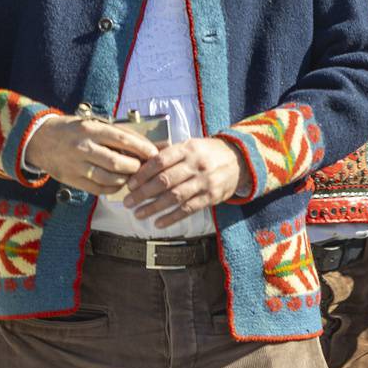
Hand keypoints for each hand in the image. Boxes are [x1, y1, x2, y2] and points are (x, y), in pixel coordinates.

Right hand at [24, 113, 156, 195]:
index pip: (122, 140)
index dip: (141, 148)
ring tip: (133, 176)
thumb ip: (114, 133)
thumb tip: (141, 142)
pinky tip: (119, 184)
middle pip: (116, 162)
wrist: (38, 139)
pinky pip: (97, 188)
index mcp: (90, 130)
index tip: (154, 153)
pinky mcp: (71, 179)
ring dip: (125, 179)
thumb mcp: (91, 123)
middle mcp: (83, 148)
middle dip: (135, 167)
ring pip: (107, 178)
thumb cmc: (71, 129)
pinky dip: (112, 188)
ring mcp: (76, 165)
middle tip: (145, 167)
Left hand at [124, 137, 245, 227]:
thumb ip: (169, 152)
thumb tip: (140, 161)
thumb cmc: (208, 153)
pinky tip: (158, 223)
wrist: (240, 159)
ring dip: (153, 207)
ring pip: (175, 197)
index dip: (142, 174)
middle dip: (143, 193)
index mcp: (188, 148)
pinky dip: (172, 217)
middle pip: (165, 181)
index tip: (129, 184)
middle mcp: (196, 164)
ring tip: (138, 214)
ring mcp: (205, 181)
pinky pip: (188, 209)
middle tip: (128, 202)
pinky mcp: (212, 196)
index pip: (160, 161)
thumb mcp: (191, 145)